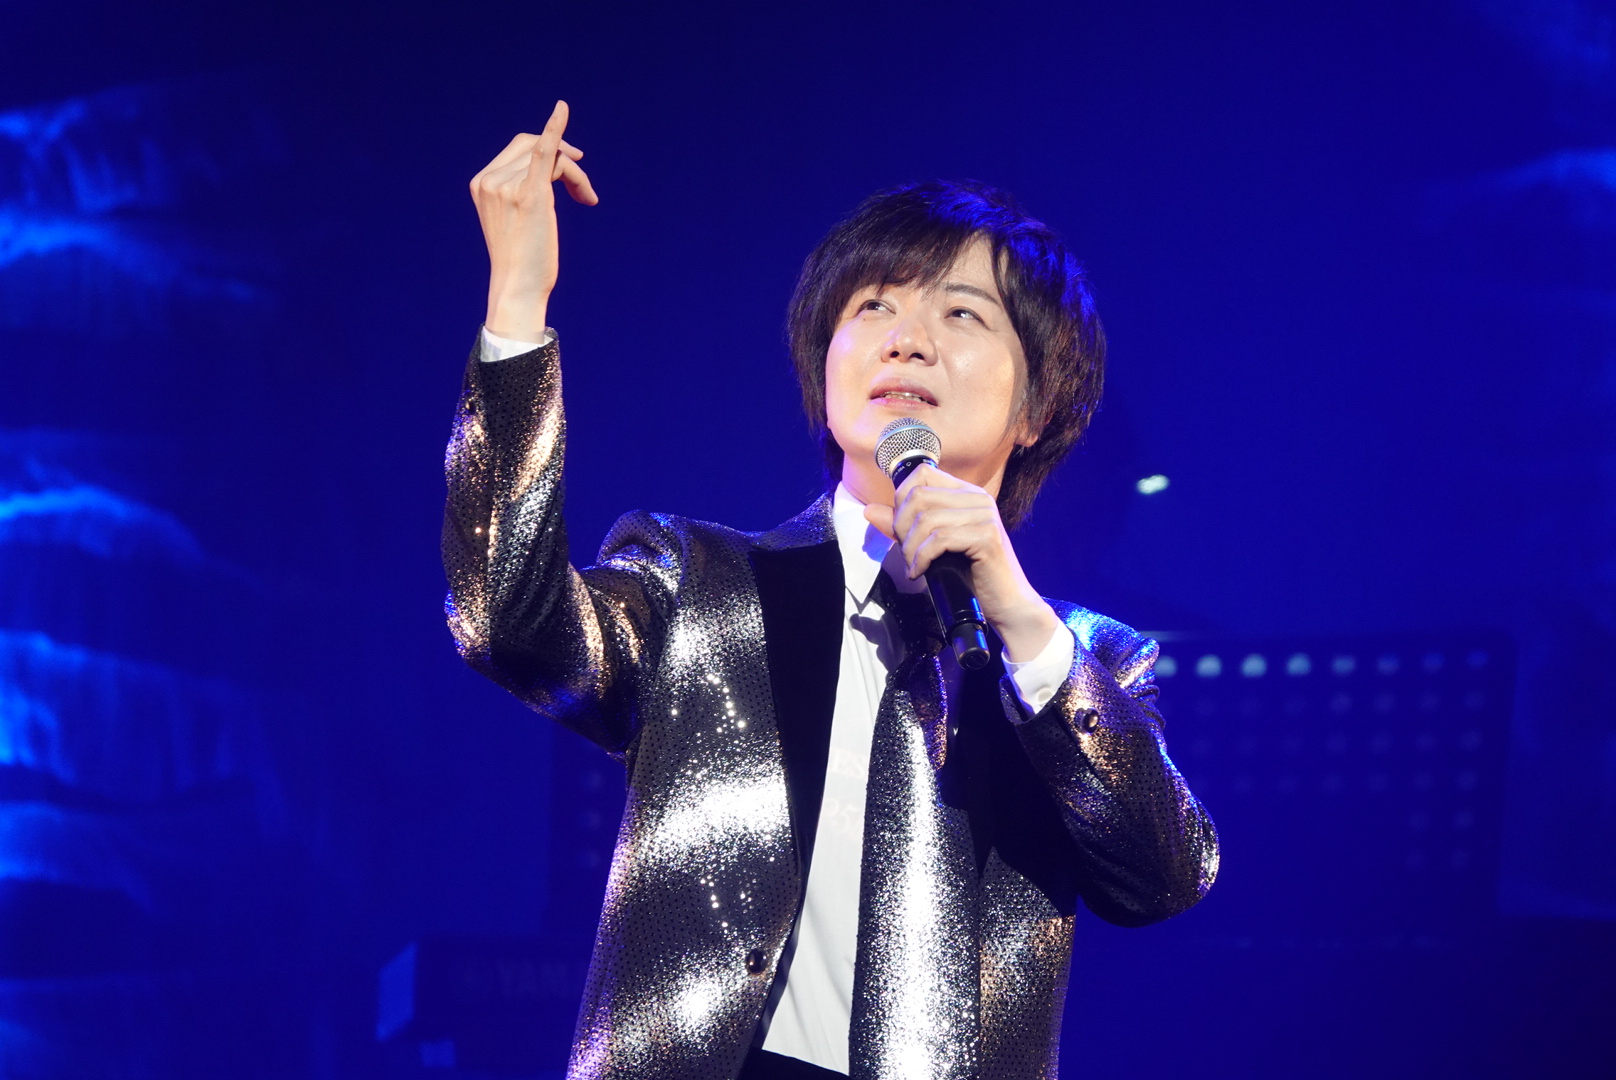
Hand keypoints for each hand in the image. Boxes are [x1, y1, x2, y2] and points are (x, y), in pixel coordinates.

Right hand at [470, 100, 598, 341]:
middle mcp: (490, 180)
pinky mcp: (530, 194)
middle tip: (584, 188)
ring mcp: (506, 185)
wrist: (518, 287)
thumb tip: (553, 168)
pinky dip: (555, 128)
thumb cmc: (521, 261)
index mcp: (481, 183)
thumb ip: (521, 191)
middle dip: (565, 159)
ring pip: (552, 157)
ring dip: (576, 175)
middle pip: (535, 147)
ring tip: (588, 198)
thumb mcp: (515, 220)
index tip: (572, 162)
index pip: (518, 150)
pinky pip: (545, 152)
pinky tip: (562, 109)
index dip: (547, 148)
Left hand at [863, 464, 1062, 662]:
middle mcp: (978, 497)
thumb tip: (868, 509)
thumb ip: (903, 526)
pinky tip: (920, 573)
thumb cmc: (968, 574)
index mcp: (966, 493)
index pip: (922, 473)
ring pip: (926, 519)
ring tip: (913, 567)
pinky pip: (939, 539)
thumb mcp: (930, 545)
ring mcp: (985, 515)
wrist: (1005, 603)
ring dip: (910, 548)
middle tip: (907, 553)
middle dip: (902, 527)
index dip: (901, 498)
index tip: (901, 529)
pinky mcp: (987, 536)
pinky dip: (922, 558)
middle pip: (919, 496)